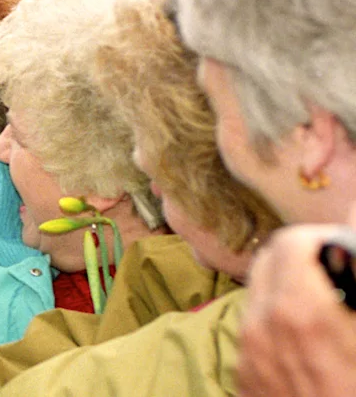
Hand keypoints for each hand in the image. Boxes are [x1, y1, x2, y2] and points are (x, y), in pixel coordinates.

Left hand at [237, 217, 355, 396]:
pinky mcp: (244, 378)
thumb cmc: (354, 379)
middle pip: (268, 262)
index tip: (345, 248)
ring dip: (288, 289)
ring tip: (325, 307)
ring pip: (258, 296)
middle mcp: (261, 328)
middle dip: (302, 259)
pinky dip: (277, 323)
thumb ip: (355, 262)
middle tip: (336, 272)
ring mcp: (248, 356)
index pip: (291, 242)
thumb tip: (354, 209)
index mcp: (298, 311)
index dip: (323, 238)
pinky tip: (309, 342)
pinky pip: (254, 332)